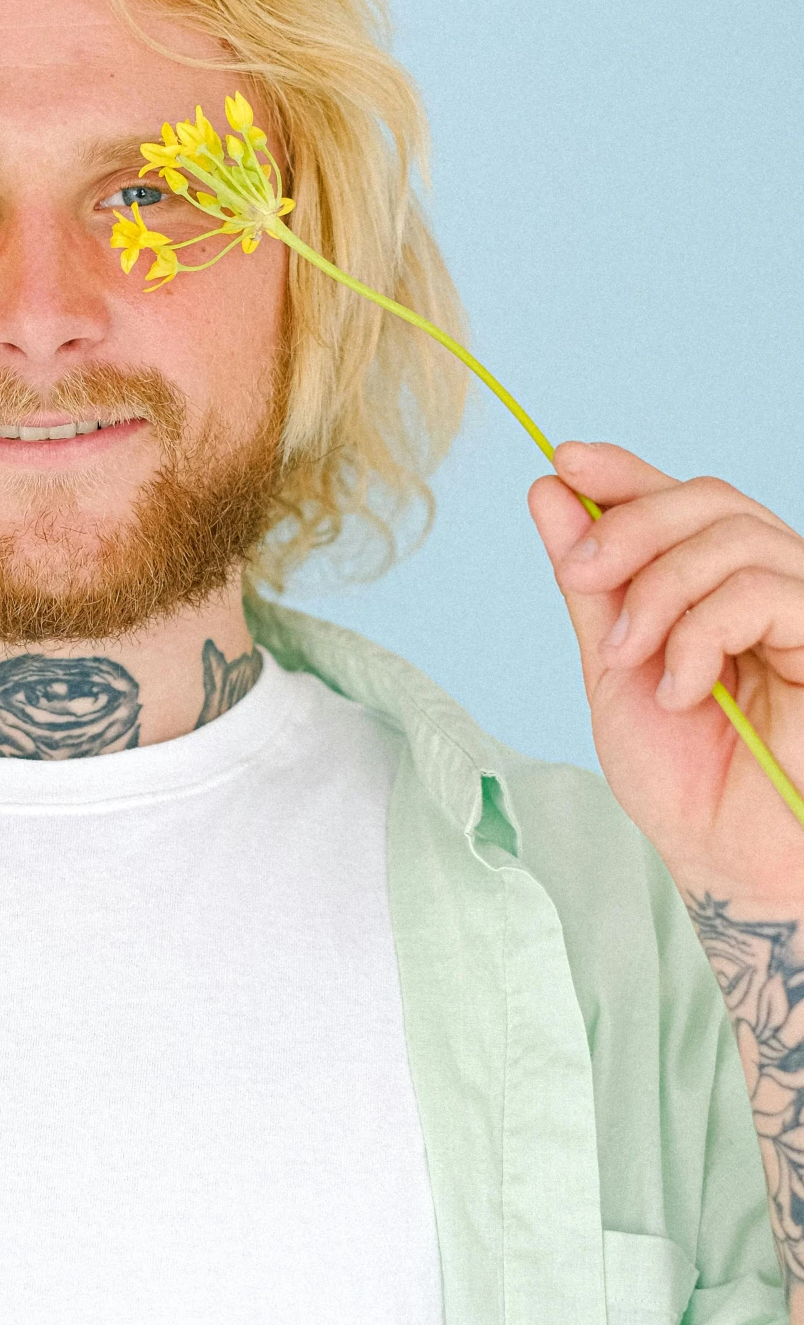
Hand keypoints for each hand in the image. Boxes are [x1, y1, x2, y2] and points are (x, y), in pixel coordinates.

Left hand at [528, 441, 803, 897]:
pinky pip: (762, 592)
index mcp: (719, 588)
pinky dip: (701, 634)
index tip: (563, 461)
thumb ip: (593, 586)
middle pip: (707, 500)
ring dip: (659, 593)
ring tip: (631, 661)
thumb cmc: (685, 783)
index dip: (626, 471)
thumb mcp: (614, 669)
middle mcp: (771, 586)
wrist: (727, 863)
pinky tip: (683, 690)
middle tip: (580, 575)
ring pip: (733, 538)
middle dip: (629, 529)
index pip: (682, 501)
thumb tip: (552, 493)